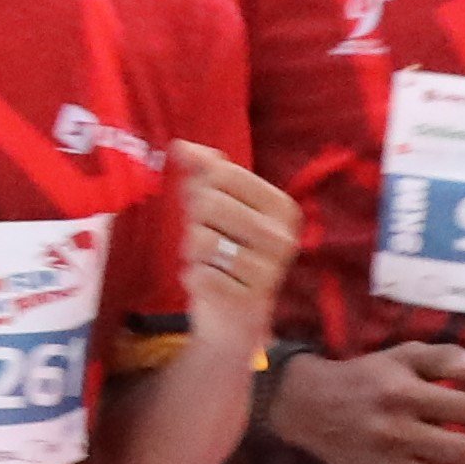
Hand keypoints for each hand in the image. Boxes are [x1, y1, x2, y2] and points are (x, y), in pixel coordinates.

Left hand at [170, 138, 299, 341]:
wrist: (231, 318)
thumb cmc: (225, 252)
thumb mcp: (218, 207)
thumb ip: (203, 173)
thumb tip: (181, 145)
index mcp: (281, 207)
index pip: (223, 173)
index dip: (199, 189)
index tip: (208, 211)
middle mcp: (283, 236)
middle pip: (209, 203)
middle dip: (194, 222)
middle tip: (207, 240)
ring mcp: (270, 270)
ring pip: (201, 239)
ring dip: (193, 252)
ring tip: (210, 263)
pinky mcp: (248, 299)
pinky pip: (199, 274)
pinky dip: (193, 278)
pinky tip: (210, 284)